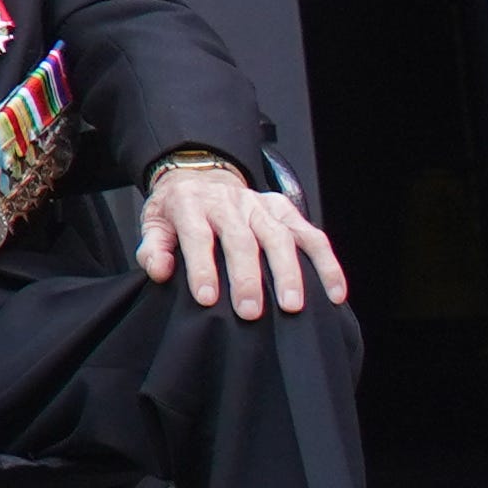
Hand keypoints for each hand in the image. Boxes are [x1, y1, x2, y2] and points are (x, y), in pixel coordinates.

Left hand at [140, 159, 344, 317]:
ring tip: (292, 306)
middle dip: (247, 277)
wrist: (201, 175)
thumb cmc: (178, 210)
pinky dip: (326, 263)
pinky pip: (311, 235)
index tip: (207, 298)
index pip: (198, 235)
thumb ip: (153, 248)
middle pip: (242, 239)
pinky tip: (334, 292)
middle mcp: (229, 202)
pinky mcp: (285, 209)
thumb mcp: (154, 222)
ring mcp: (260, 204)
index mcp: (190, 204)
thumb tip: (160, 272)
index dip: (202, 267)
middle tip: (250, 312)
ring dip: (288, 273)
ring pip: (280, 237)